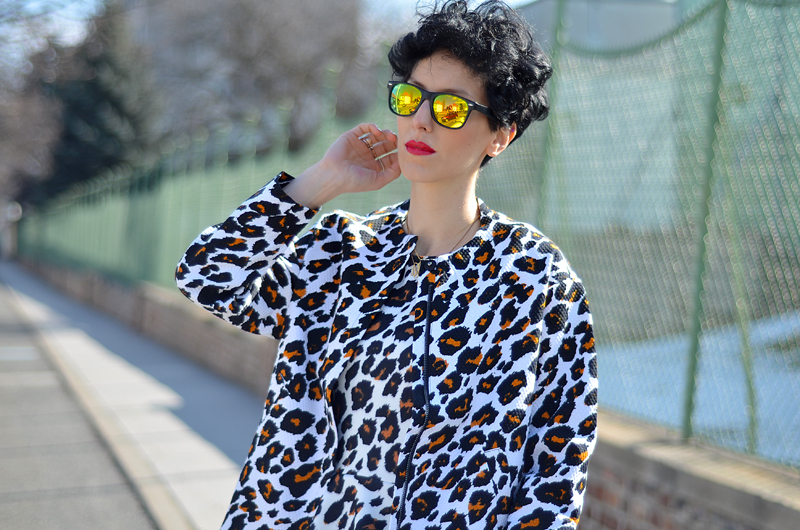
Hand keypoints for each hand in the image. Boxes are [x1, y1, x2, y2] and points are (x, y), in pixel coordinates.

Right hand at [284, 123, 400, 207]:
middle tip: (399, 140)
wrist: (334, 175)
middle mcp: (367, 156)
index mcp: (374, 167)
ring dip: (385, 133)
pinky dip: (372, 127)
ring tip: (390, 136)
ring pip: (376, 135)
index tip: (404, 151)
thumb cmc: (355, 181)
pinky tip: (377, 131)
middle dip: (393, 142)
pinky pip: (364, 128)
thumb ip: (393, 173)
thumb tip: (403, 162)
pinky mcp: (351, 137)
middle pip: (385, 145)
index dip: (398, 153)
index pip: (390, 157)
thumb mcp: (378, 181)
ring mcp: (359, 145)